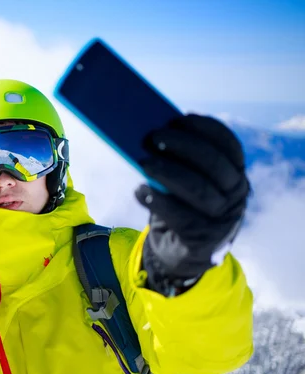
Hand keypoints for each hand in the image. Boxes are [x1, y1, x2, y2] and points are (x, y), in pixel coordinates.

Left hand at [135, 114, 249, 293]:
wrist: (182, 253)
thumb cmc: (182, 206)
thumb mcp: (187, 183)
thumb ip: (179, 162)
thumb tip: (151, 133)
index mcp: (235, 174)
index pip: (228, 145)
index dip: (206, 129)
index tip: (179, 118)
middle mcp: (235, 195)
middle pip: (213, 164)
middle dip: (183, 146)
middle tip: (153, 136)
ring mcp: (222, 219)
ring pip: (198, 190)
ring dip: (168, 172)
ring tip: (143, 162)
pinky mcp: (203, 239)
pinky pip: (180, 217)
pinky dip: (158, 202)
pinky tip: (140, 191)